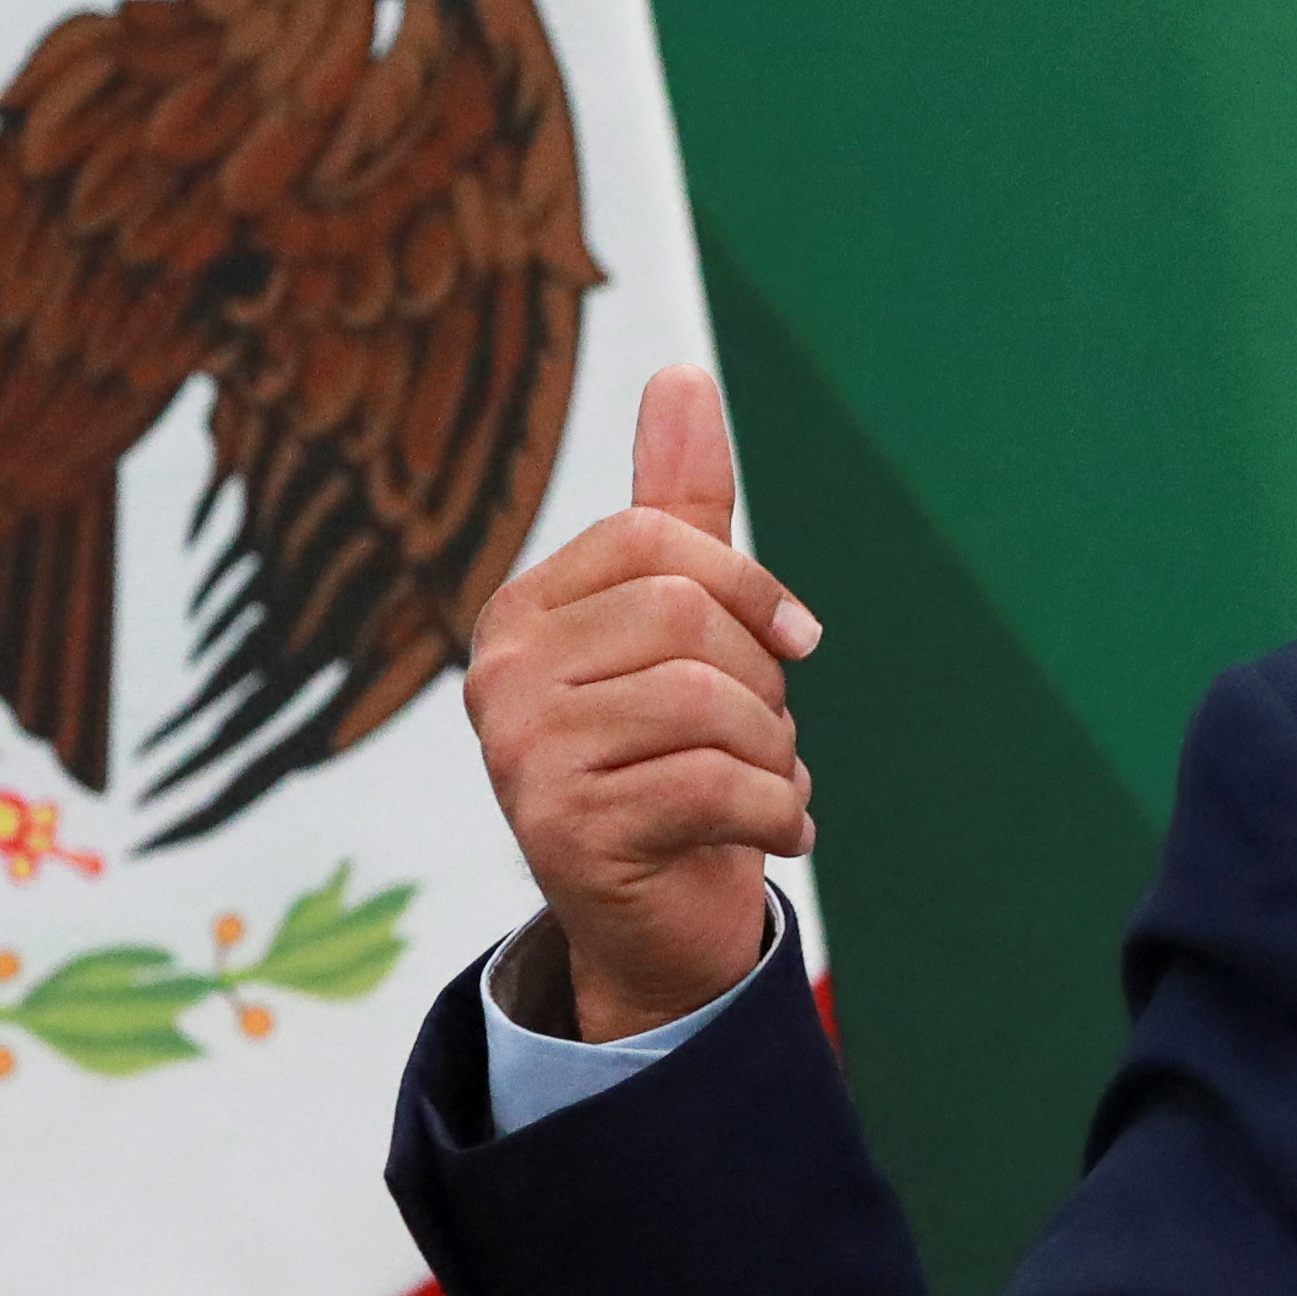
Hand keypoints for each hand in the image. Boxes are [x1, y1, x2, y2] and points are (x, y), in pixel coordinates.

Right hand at [463, 365, 823, 1039]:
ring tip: (766, 785)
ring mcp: (521, 756)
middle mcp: (497, 677)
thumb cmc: (671, 760)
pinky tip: (777, 831)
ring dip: (775, 752)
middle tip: (765, 737)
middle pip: (683, 616)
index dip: (749, 582)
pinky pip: (715, 783)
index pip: (651, 539)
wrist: (655, 924)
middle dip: (761, 679)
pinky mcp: (563, 832)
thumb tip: (681, 371)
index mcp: (520, 614)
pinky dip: (778, 811)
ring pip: (707, 700)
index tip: (799, 641)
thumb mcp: (679, 629)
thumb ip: (679, 509)